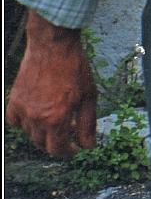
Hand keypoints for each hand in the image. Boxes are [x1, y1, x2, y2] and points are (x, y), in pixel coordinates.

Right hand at [6, 11, 97, 156]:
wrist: (53, 46)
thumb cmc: (75, 69)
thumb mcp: (89, 97)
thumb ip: (87, 124)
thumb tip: (88, 145)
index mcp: (56, 118)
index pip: (57, 149)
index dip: (68, 152)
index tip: (75, 147)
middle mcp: (36, 117)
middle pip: (42, 144)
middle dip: (58, 142)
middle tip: (70, 130)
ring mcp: (23, 109)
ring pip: (30, 134)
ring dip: (44, 133)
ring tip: (58, 119)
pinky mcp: (14, 100)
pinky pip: (15, 122)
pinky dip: (25, 124)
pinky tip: (38, 115)